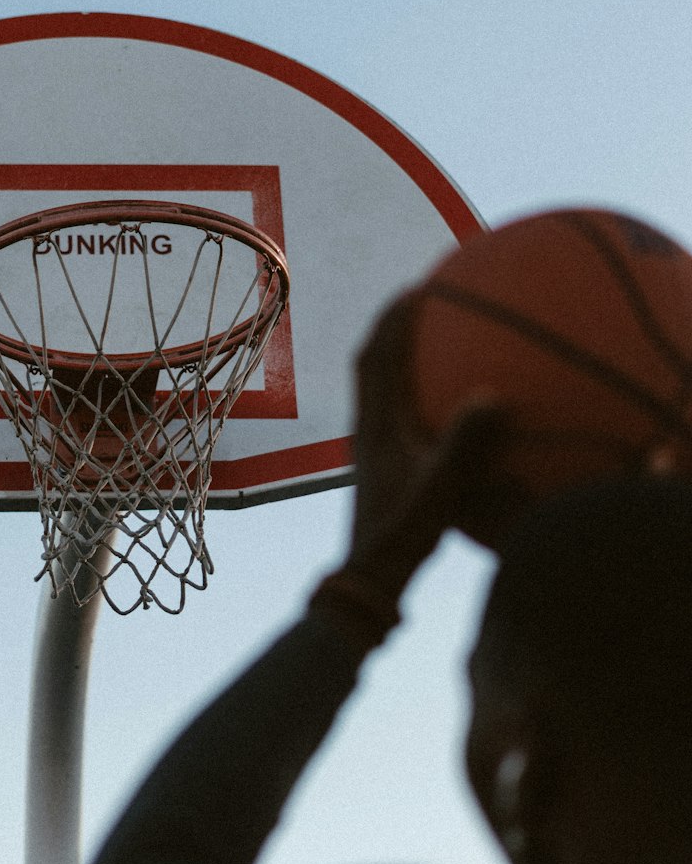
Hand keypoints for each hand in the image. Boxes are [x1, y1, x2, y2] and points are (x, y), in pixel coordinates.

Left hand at [346, 294, 521, 593]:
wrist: (369, 577)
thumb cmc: (402, 534)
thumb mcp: (441, 487)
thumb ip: (466, 444)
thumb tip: (493, 396)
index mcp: (376, 423)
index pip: (377, 355)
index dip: (392, 317)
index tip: (417, 286)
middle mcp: (369, 427)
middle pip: (373, 362)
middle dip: (394, 327)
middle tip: (424, 300)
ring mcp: (373, 447)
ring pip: (380, 388)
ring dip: (400, 357)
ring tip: (434, 340)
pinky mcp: (382, 466)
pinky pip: (396, 415)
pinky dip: (417, 396)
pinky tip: (449, 406)